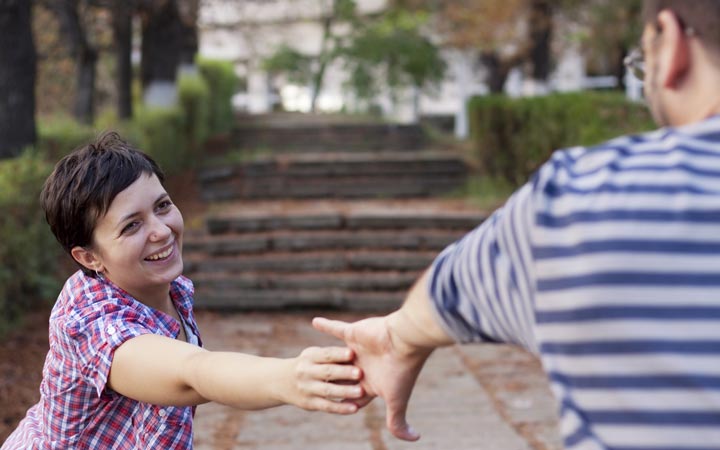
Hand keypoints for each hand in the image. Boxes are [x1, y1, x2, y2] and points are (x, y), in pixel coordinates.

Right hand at [285, 346, 364, 414]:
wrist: (281, 381)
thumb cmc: (309, 364)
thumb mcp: (313, 354)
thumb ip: (330, 353)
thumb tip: (355, 350)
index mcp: (310, 357)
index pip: (326, 354)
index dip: (339, 354)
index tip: (352, 353)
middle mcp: (306, 372)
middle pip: (327, 372)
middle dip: (344, 372)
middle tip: (360, 373)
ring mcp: (307, 389)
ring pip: (328, 391)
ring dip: (345, 391)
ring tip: (361, 391)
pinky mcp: (309, 403)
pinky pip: (327, 406)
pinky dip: (341, 408)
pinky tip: (354, 408)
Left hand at [312, 316, 431, 440]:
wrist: (405, 341)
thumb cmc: (401, 372)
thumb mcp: (396, 401)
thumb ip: (397, 422)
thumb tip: (415, 440)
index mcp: (371, 382)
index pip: (353, 395)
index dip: (344, 401)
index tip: (333, 406)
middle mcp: (363, 365)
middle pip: (342, 377)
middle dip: (332, 382)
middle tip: (315, 387)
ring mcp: (357, 349)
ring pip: (336, 356)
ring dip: (325, 358)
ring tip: (309, 359)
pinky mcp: (353, 333)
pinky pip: (335, 329)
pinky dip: (325, 325)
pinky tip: (314, 322)